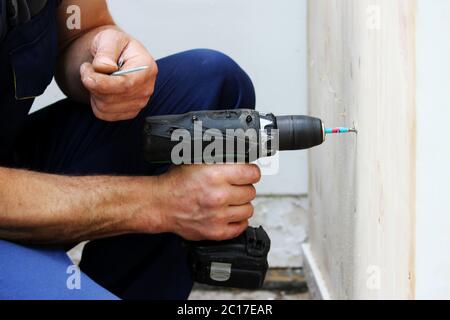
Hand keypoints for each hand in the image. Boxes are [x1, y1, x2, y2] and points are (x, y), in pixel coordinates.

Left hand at [80, 29, 157, 120]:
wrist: (114, 55)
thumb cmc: (114, 45)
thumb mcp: (109, 38)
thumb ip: (106, 51)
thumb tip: (105, 67)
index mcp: (147, 68)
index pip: (126, 85)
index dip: (103, 84)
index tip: (86, 77)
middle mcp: (147, 88)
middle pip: (113, 98)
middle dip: (93, 84)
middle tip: (87, 68)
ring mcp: (140, 102)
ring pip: (106, 108)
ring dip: (93, 93)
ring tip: (95, 77)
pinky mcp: (130, 112)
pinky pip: (105, 115)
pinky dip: (96, 103)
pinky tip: (99, 89)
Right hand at [146, 164, 260, 240]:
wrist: (161, 204)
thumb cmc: (176, 183)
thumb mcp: (196, 160)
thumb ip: (218, 158)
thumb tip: (238, 154)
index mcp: (215, 175)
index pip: (251, 173)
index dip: (251, 172)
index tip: (249, 173)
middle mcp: (219, 196)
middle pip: (250, 191)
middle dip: (244, 187)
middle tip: (235, 187)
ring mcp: (218, 216)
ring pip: (248, 209)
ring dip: (242, 204)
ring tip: (231, 201)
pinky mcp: (216, 231)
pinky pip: (241, 226)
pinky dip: (238, 220)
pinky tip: (230, 213)